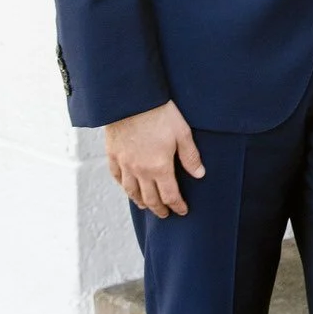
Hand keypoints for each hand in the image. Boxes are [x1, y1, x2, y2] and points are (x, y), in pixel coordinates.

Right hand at [105, 100, 202, 217]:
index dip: (177, 206)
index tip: (182, 211)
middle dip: (159, 209)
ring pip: (131, 191)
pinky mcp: (113, 155)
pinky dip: (123, 186)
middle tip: (165, 214)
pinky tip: (127, 188)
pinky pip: (117, 177)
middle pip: (150, 198)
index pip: (170, 195)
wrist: (131, 99)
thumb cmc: (159, 113)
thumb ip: (190, 157)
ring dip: (140, 202)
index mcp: (160, 167)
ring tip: (146, 206)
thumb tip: (199, 174)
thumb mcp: (182, 133)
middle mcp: (140, 171)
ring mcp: (125, 164)